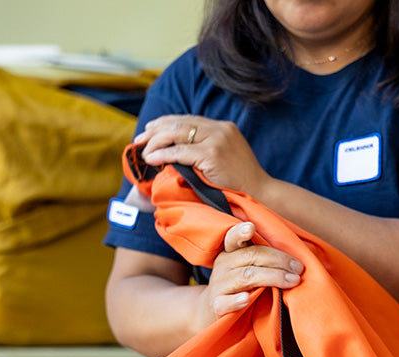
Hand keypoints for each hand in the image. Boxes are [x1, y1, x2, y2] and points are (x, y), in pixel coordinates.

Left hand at [135, 115, 271, 198]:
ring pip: (178, 133)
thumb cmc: (239, 184)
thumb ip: (204, 150)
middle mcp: (220, 129)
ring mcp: (218, 140)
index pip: (188, 119)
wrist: (260, 194)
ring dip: (156, 142)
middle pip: (180, 123)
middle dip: (155, 130)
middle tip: (139, 140)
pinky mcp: (213, 154)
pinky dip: (163, 154)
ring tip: (143, 151)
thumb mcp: (223, 160)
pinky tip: (151, 159)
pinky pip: (181, 151)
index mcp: (223, 127)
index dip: (165, 123)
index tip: (149, 131)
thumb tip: (174, 152)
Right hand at [198, 221, 303, 324]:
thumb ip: (265, 259)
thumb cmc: (241, 287)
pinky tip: (246, 299)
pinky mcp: (217, 305)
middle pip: (251, 256)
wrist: (217, 312)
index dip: (240, 232)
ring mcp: (219, 285)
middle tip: (299, 268)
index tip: (251, 227)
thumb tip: (297, 261)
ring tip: (292, 281)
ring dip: (273, 277)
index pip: (233, 237)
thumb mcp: (248, 268)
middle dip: (279, 260)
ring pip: (246, 277)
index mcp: (231, 252)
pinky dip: (236, 301)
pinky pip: (226, 302)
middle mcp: (223, 265)